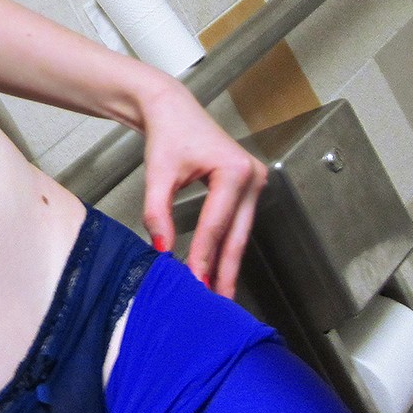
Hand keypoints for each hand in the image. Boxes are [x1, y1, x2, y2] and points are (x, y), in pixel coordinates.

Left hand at [135, 81, 265, 297]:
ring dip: (227, 262)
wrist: (172, 109)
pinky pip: (238, 223)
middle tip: (218, 302)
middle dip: (224, 269)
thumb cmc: (168, 135)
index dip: (203, 256)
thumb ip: (157, 212)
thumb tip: (161, 249)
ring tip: (218, 292)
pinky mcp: (249, 186)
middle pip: (236, 234)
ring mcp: (255, 180)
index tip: (194, 283)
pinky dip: (227, 245)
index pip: (215, 224)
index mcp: (234, 170)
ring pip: (240, 232)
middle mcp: (252, 175)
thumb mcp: (158, 174)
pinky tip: (217, 267)